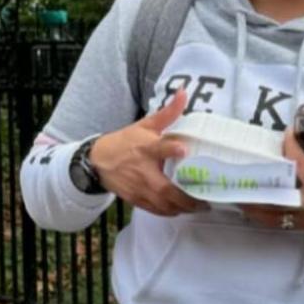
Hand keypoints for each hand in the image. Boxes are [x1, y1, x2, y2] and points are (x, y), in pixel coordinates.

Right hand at [88, 90, 200, 217]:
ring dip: (182, 207)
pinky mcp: (136, 200)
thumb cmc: (126, 142)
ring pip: (163, 204)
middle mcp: (142, 171)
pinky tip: (183, 210)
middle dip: (185, 197)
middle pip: (165, 189)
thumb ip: (167, 113)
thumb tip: (184, 91)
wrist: (99, 162)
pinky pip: (156, 210)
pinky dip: (170, 212)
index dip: (171, 148)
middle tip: (205, 200)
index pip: (158, 147)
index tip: (184, 148)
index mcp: (145, 148)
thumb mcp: (145, 125)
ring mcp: (139, 188)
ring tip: (200, 206)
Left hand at [244, 131, 303, 246]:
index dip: (289, 147)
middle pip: (275, 195)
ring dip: (254, 207)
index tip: (286, 133)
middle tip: (247, 170)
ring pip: (272, 215)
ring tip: (239, 196)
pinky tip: (255, 211)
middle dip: (260, 183)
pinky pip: (280, 223)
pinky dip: (265, 217)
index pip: (298, 166)